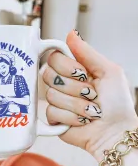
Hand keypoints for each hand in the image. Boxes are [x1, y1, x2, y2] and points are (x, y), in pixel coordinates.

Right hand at [43, 30, 137, 160]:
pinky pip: (51, 112)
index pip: (53, 58)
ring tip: (90, 110)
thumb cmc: (117, 103)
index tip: (82, 73)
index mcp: (74, 71)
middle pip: (48, 75)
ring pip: (51, 95)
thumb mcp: (108, 71)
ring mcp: (56, 101)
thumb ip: (87, 52)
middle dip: (73, 86)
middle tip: (90, 93)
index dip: (65, 65)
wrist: (114, 131)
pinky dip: (71, 117)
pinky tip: (81, 120)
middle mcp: (62, 84)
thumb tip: (70, 34)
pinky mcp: (53, 118)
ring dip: (76, 104)